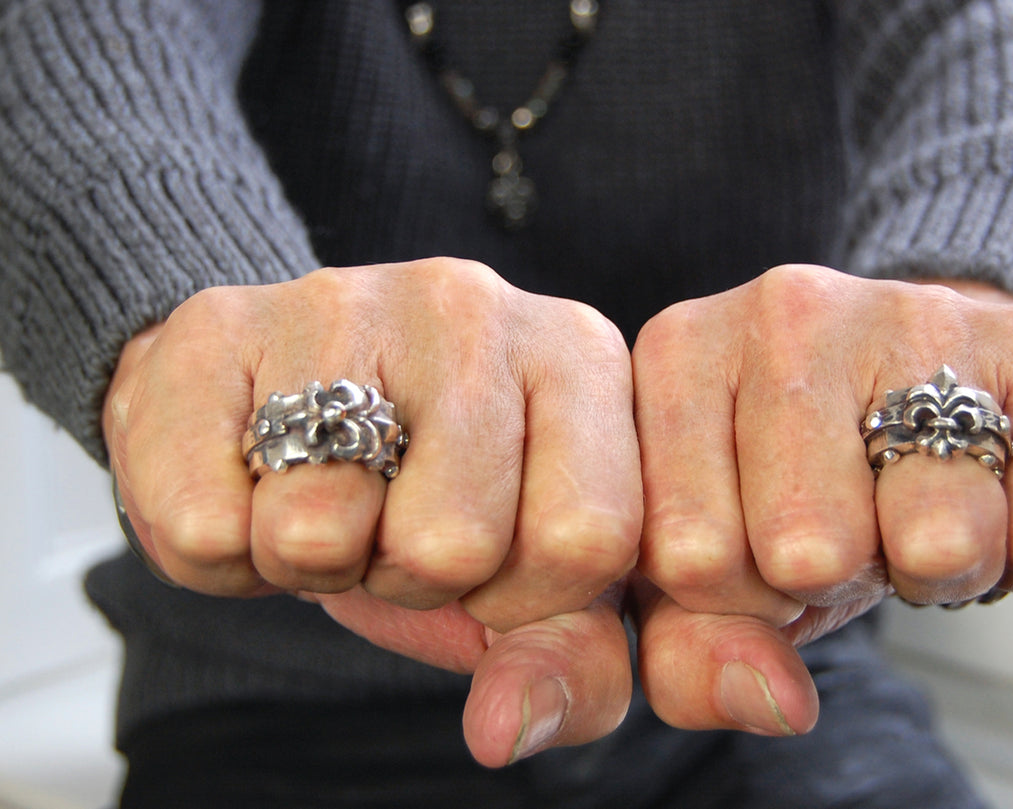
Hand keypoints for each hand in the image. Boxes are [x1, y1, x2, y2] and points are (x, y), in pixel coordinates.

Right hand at [102, 259, 641, 763]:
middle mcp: (477, 306)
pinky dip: (216, 549)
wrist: (271, 408)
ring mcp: (345, 299)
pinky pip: (203, 526)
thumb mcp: (523, 583)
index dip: (521, 592)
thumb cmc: (418, 495)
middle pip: (451, 543)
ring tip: (324, 500)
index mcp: (582, 360)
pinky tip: (248, 483)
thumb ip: (567, 665)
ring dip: (308, 560)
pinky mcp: (219, 323)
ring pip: (319, 530)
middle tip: (387, 521)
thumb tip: (505, 731)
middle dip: (406, 574)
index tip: (487, 555)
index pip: (589, 539)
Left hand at [629, 264, 1012, 733]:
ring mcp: (911, 311)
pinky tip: (992, 504)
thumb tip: (772, 697)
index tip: (754, 548)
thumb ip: (685, 660)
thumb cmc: (782, 483)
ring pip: (936, 538)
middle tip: (845, 528)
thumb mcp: (701, 577)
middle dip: (834, 580)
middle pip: (811, 550)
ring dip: (934, 567)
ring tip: (911, 510)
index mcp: (677, 357)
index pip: (690, 557)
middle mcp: (784, 311)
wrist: (905, 383)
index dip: (737, 596)